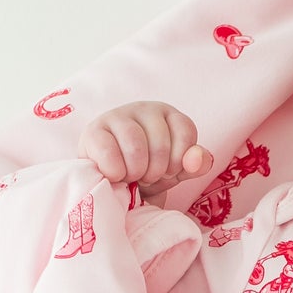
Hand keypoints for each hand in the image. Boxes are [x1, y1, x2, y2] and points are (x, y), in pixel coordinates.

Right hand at [76, 102, 210, 200]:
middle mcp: (144, 108)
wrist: (111, 183)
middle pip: (160, 143)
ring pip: (135, 146)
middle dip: (156, 171)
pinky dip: (116, 172)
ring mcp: (116, 116)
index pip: (185, 131)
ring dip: (136, 172)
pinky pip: (109, 153)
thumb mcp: (176, 172)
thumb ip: (194, 165)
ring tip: (132, 176)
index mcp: (168, 114)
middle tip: (146, 176)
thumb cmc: (147, 174)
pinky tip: (115, 176)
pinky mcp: (93, 131)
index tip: (169, 171)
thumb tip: (199, 158)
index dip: (179, 160)